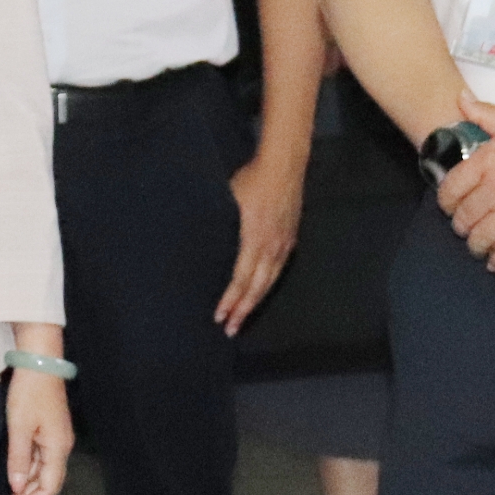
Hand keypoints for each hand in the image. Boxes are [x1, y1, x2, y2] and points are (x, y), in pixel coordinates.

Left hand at [1, 373, 74, 494]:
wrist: (40, 362)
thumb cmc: (29, 392)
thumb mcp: (19, 426)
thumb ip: (19, 459)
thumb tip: (16, 487)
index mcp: (57, 448)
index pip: (47, 489)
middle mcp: (61, 448)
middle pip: (47, 485)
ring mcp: (56, 440)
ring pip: (43, 474)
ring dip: (25, 489)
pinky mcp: (49, 432)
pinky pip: (40, 462)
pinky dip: (27, 474)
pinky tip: (14, 479)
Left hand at [215, 147, 307, 334]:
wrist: (284, 166)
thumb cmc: (252, 180)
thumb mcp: (229, 200)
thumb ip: (221, 222)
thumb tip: (204, 239)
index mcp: (254, 239)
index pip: (240, 278)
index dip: (230, 299)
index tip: (219, 315)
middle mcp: (271, 247)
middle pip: (256, 287)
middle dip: (243, 310)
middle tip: (230, 328)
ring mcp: (283, 244)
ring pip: (269, 282)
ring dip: (255, 302)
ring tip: (244, 317)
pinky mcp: (290, 239)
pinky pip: (279, 270)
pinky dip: (268, 285)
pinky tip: (261, 292)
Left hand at [438, 92, 494, 277]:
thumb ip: (485, 114)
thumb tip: (462, 101)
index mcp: (487, 161)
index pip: (450, 189)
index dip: (445, 202)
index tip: (449, 206)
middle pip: (462, 217)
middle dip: (460, 225)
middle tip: (464, 227)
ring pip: (479, 239)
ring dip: (476, 245)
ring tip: (479, 245)